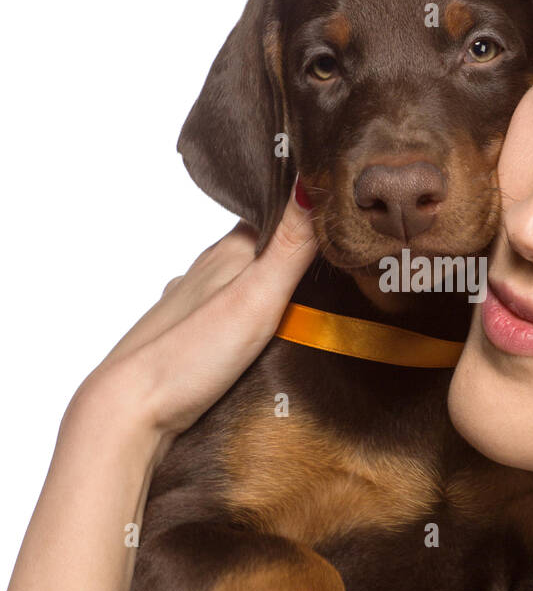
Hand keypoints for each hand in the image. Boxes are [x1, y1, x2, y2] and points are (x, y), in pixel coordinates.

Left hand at [72, 184, 315, 451]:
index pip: (276, 214)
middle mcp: (207, 272)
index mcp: (227, 252)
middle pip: (261, 250)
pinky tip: (263, 333)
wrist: (130, 411)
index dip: (309, 211)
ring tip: (312, 300)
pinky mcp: (191, 341)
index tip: (343, 214)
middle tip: (341, 262)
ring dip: (272, 287)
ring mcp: (195, 306)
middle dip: (296, 252)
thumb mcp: (256, 296)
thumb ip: (290, 245)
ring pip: (242, 284)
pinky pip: (229, 317)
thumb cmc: (188, 354)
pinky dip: (251, 318)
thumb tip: (312, 179)